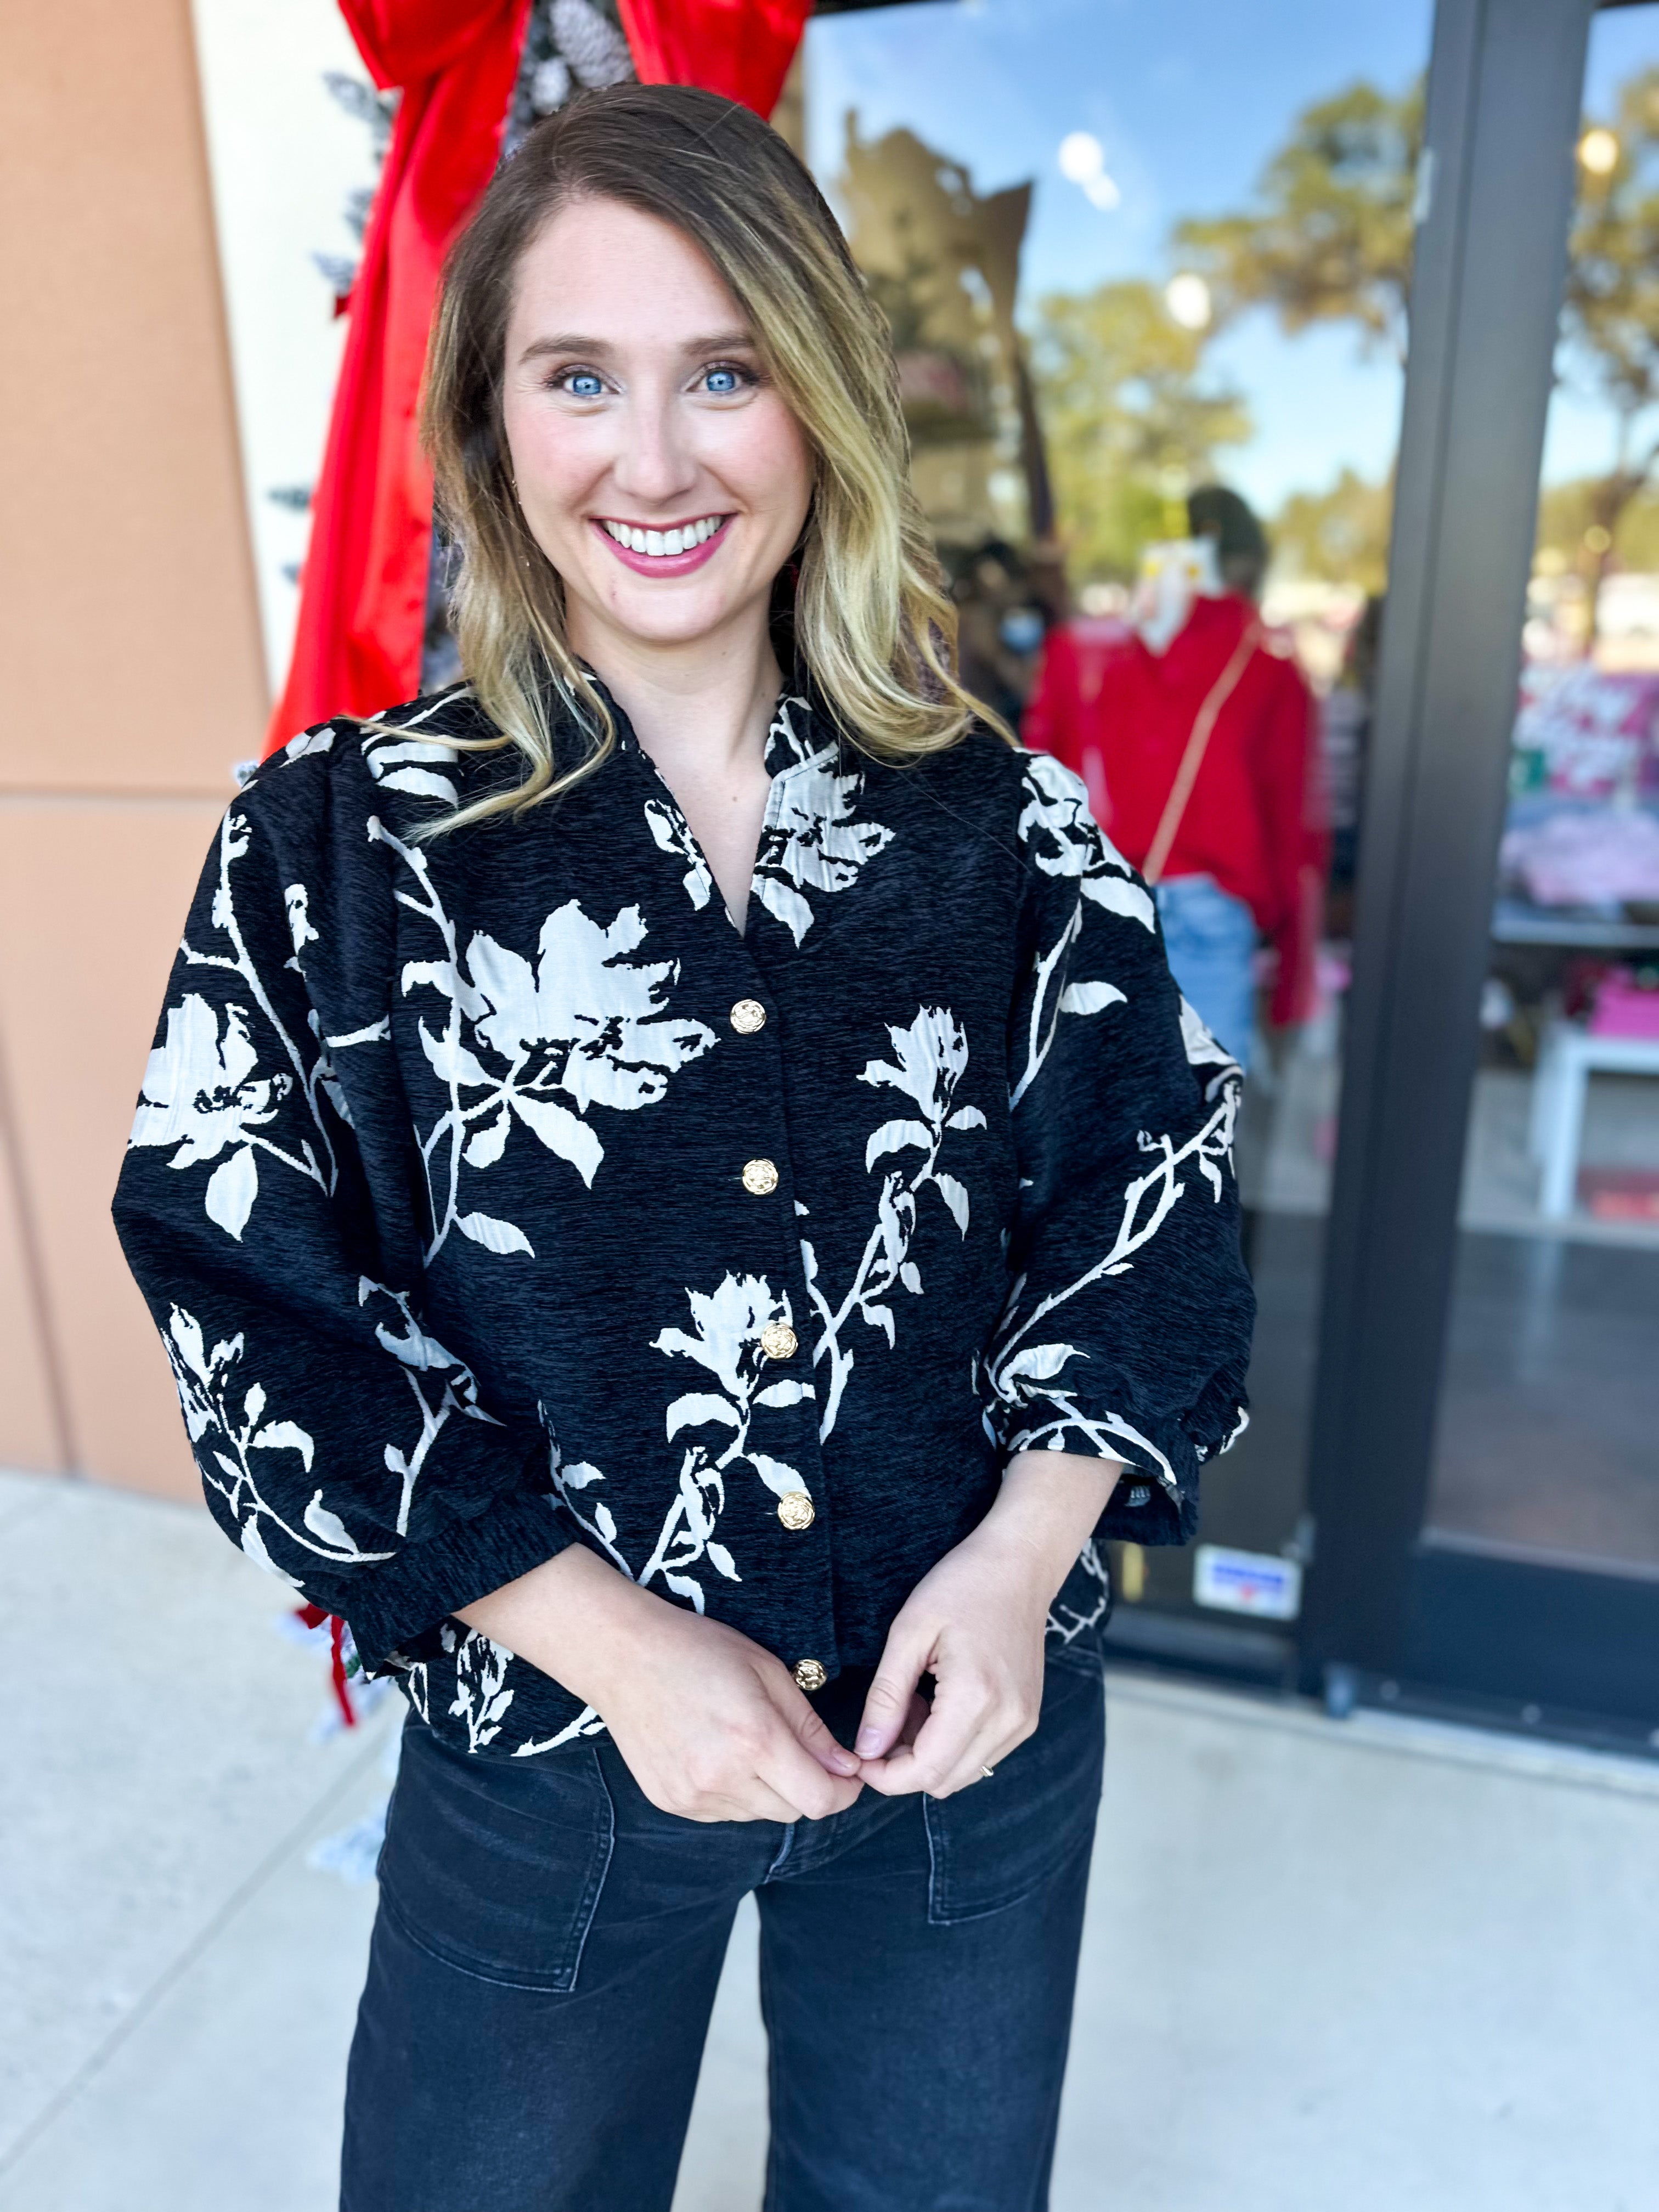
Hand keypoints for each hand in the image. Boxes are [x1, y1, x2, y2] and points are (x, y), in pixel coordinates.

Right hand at [458, 1546, 862, 1824]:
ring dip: (770, 1791)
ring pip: (758, 1815)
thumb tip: (846, 1767)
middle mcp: (723, 1776)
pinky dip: (736, 1793)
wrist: (622, 1656)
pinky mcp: (671, 1802)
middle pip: (793, 1812)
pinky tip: (719, 1754)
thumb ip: (809, 1726)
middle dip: (809, 1787)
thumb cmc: (698, 1649)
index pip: (819, 1800)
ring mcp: (692, 1795)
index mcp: (754, 1739)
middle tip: (801, 1751)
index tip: (849, 1775)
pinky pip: (724, 1813)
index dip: (844, 1792)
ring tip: (749, 1744)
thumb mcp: (766, 1670)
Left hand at [853, 1451, 1120, 1799]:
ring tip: (912, 1704)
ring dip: (928, 1755)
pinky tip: (937, 1705)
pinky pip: (981, 1756)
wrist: (1020, 1566)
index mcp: (977, 1696)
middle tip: (884, 1720)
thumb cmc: (962, 1586)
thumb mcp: (909, 1632)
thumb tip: (867, 1749)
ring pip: (963, 1773)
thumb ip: (886, 1696)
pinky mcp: (1026, 1719)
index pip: (926, 1770)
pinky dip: (951, 1745)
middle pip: (944, 1780)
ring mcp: (1022, 1722)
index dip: (885, 1777)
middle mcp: (1008, 1719)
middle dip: (903, 1766)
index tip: (860, 1757)